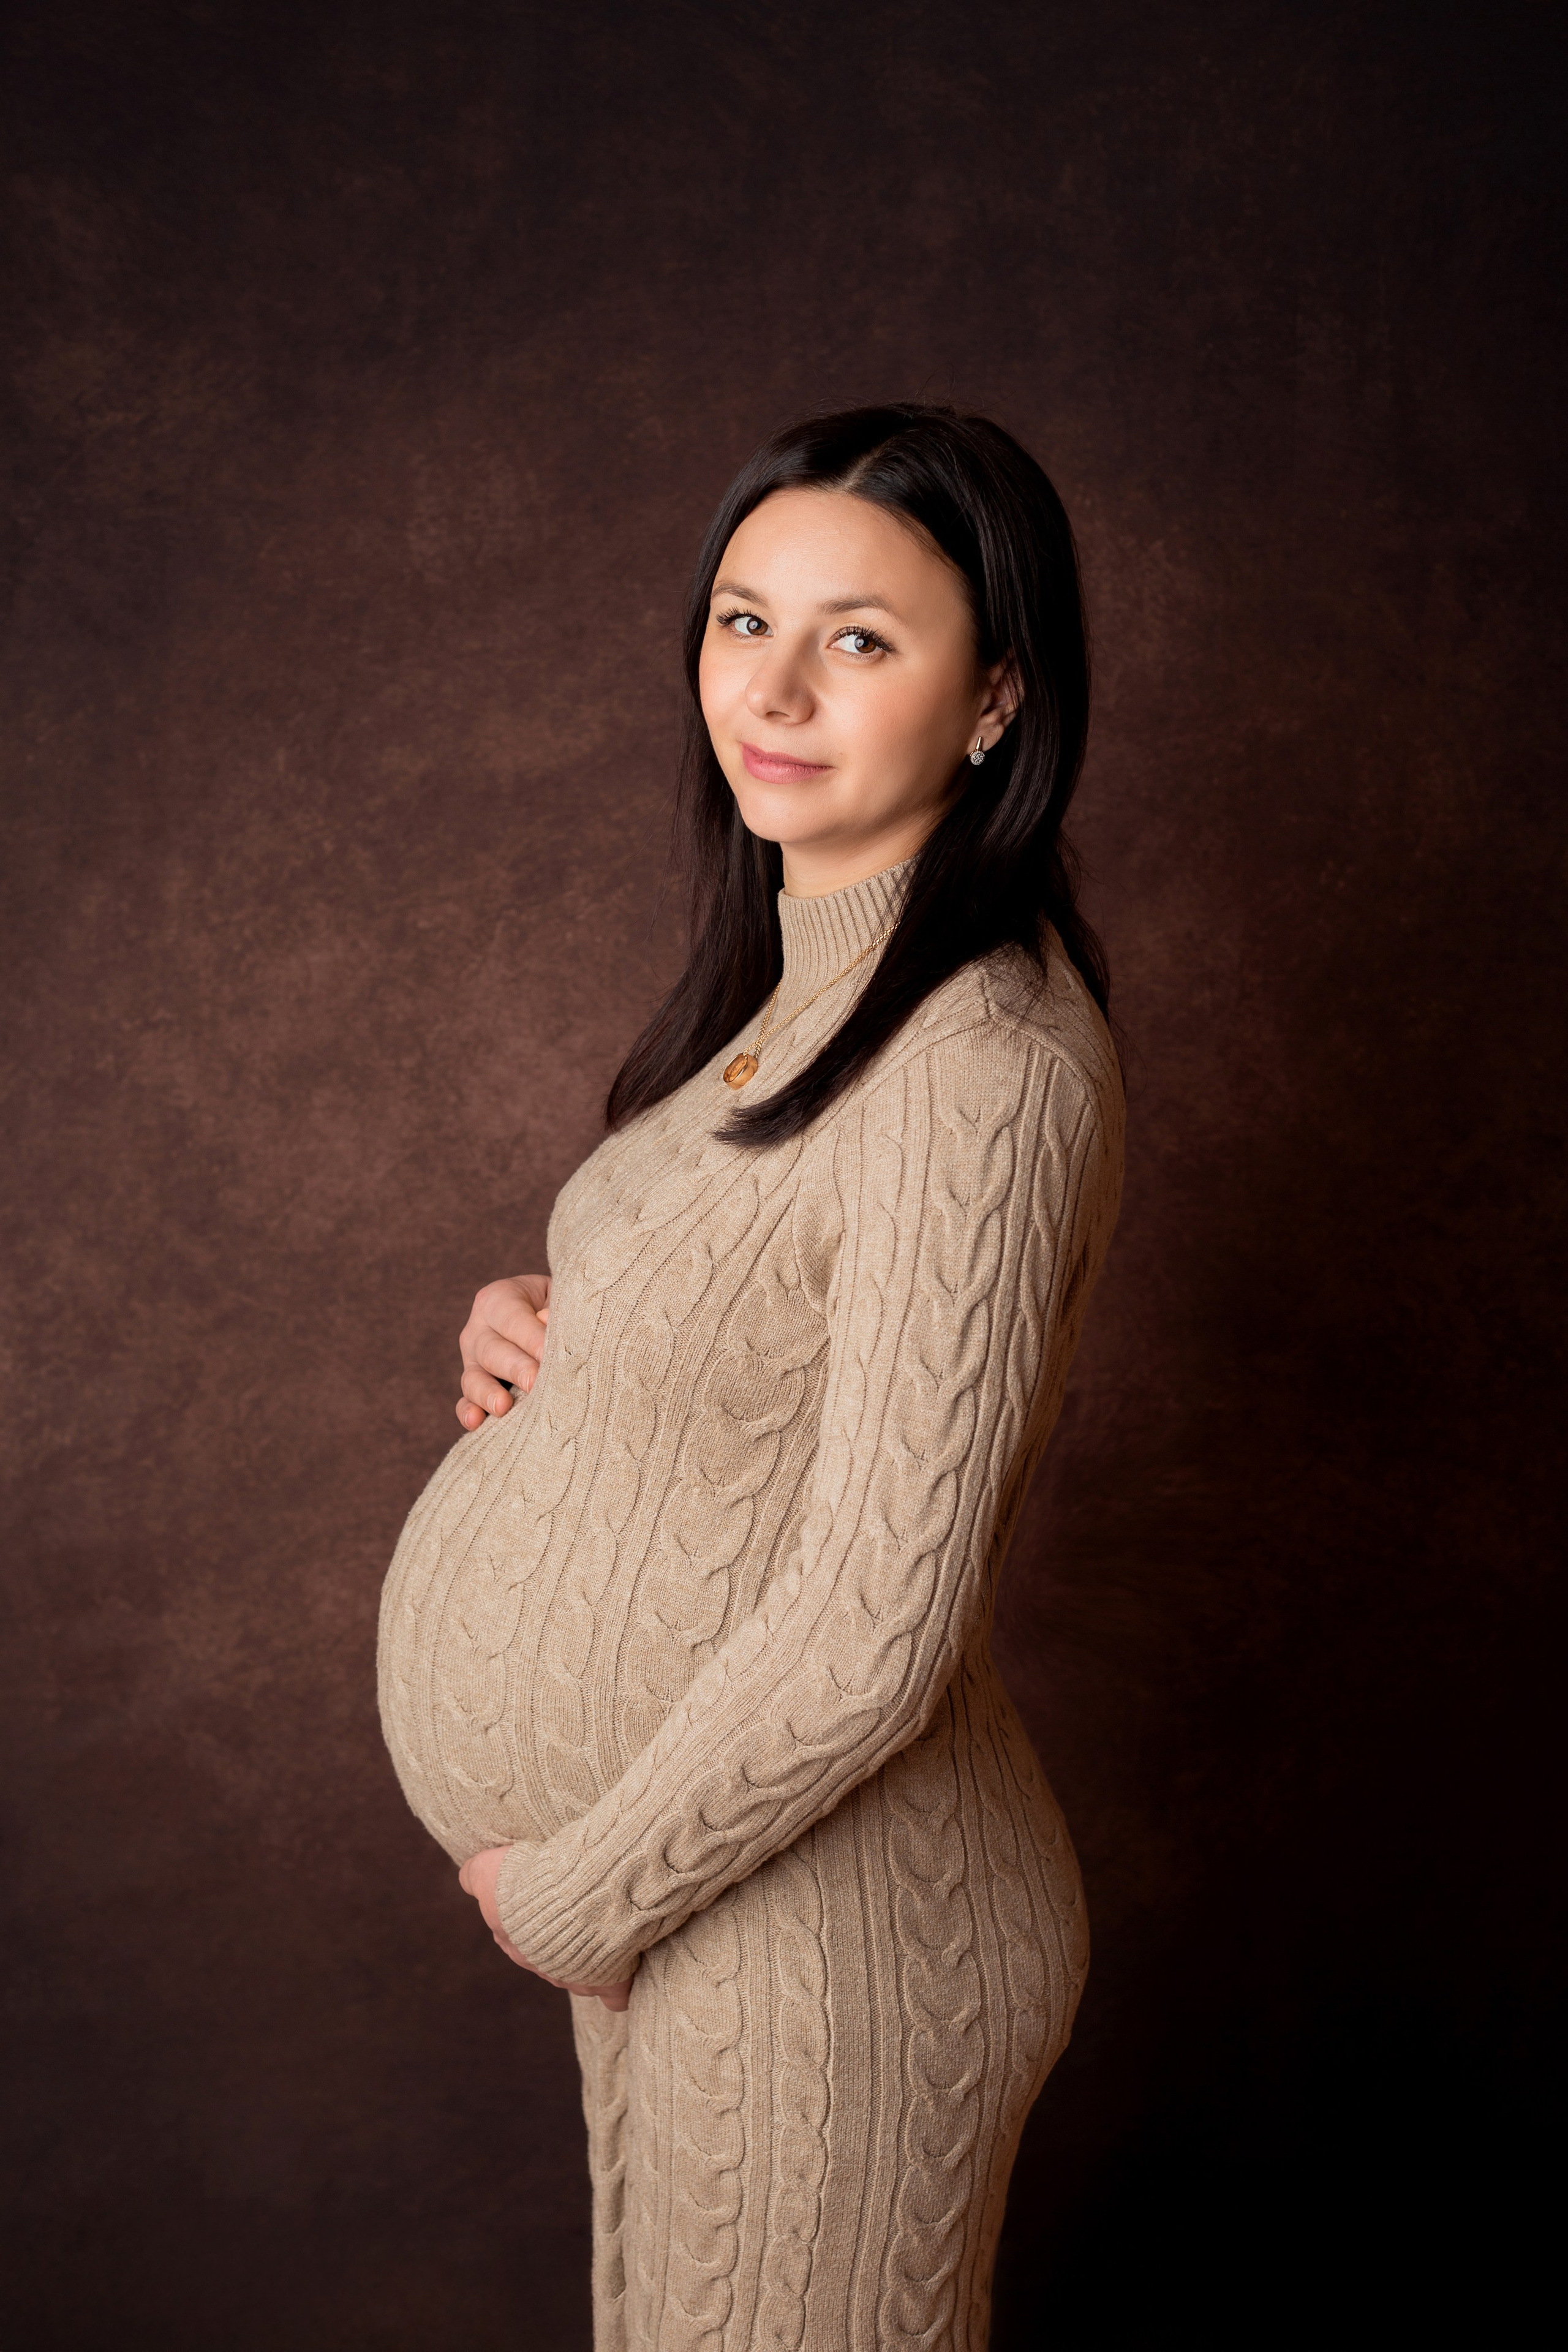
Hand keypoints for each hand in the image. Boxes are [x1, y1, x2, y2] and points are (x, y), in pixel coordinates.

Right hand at [457, 1275, 551, 1430]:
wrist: (545, 1318)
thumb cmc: (557, 1307)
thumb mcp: (559, 1299)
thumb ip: (555, 1310)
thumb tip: (547, 1322)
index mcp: (499, 1299)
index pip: (514, 1319)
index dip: (532, 1338)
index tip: (549, 1355)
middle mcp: (479, 1329)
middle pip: (493, 1350)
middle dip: (515, 1368)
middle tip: (534, 1382)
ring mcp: (472, 1360)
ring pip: (474, 1377)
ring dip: (488, 1393)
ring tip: (503, 1406)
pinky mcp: (473, 1386)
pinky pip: (465, 1401)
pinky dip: (468, 1412)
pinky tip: (475, 1422)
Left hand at [458, 1847, 632, 2011]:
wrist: (572, 1896)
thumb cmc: (528, 1883)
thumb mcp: (487, 1870)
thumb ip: (475, 1874)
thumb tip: (467, 1878)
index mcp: (513, 1943)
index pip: (513, 1939)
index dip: (526, 1920)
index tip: (540, 1901)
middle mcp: (541, 1966)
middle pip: (546, 1958)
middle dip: (558, 1940)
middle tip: (572, 1911)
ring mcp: (575, 1980)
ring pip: (578, 1975)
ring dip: (588, 1956)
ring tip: (602, 1927)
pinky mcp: (609, 1984)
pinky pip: (615, 1996)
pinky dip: (619, 1987)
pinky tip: (625, 1972)